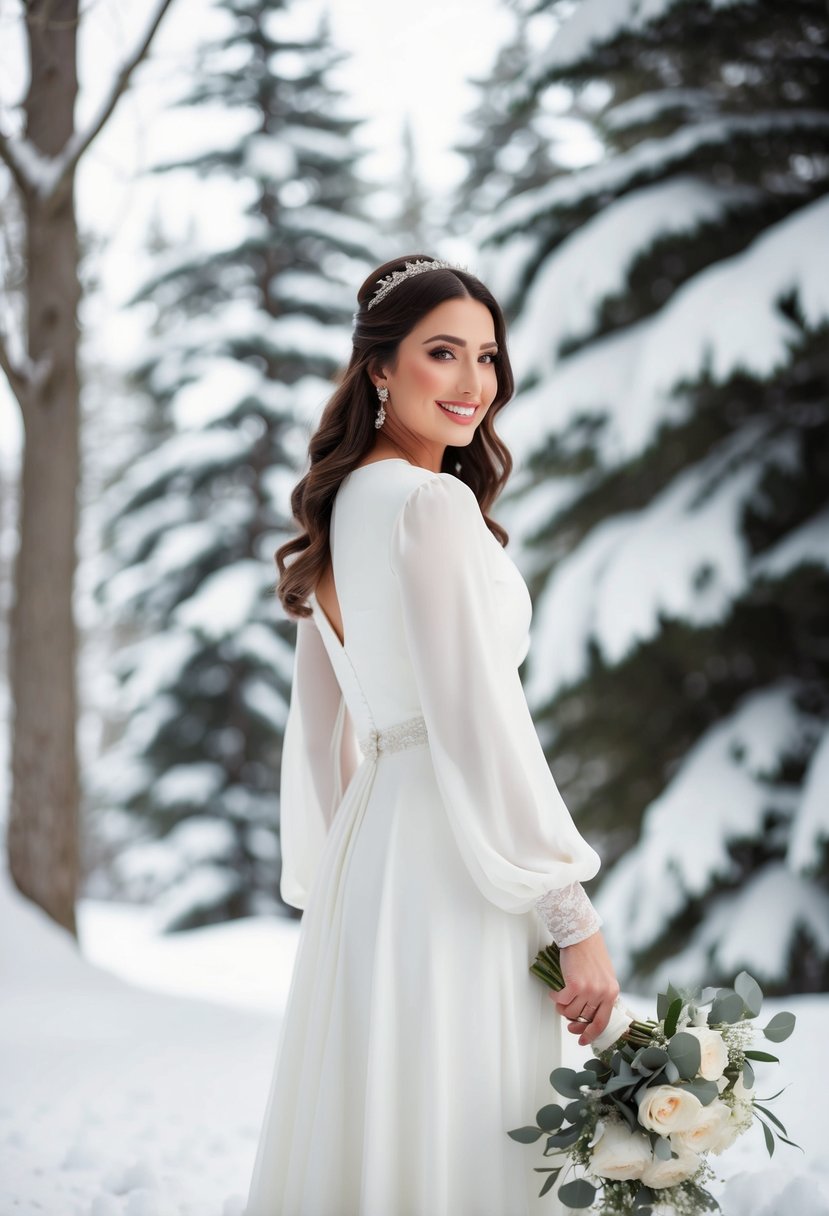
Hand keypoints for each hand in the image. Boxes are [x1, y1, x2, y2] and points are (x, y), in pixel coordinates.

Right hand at [549, 930, 619, 1047]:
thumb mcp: (604, 977)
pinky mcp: (575, 985)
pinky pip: (561, 1001)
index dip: (590, 1034)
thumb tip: (587, 1015)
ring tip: (560, 998)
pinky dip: (555, 998)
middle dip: (572, 1020)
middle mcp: (602, 993)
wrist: (582, 936)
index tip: (582, 1040)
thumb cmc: (591, 954)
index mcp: (612, 993)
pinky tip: (554, 992)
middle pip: (583, 1018)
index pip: (602, 1022)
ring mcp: (589, 990)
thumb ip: (600, 995)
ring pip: (570, 1011)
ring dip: (562, 1007)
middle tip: (565, 1016)